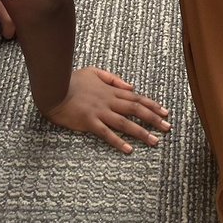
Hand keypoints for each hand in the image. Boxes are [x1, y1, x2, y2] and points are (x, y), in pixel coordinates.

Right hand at [44, 67, 170, 153]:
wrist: (53, 89)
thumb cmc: (72, 80)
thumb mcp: (94, 72)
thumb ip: (113, 79)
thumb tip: (131, 87)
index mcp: (111, 91)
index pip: (137, 98)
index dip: (153, 105)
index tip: (165, 112)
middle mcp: (109, 101)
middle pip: (136, 110)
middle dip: (154, 119)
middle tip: (168, 128)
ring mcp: (100, 112)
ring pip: (125, 123)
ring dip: (142, 133)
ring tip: (155, 141)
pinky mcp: (89, 122)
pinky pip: (106, 134)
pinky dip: (119, 142)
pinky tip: (129, 149)